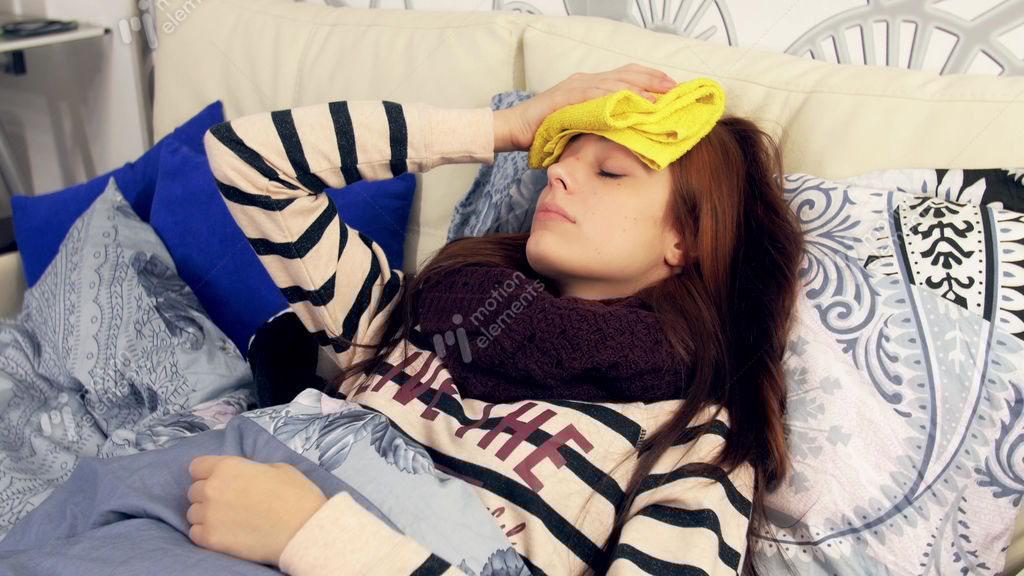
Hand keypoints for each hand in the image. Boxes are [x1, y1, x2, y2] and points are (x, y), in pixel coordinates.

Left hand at [186, 456, 327, 565]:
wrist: (304, 529)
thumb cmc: (296, 497)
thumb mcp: (277, 468)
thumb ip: (251, 468)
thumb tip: (244, 474)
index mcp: (228, 467)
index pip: (197, 466)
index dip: (206, 473)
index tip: (215, 480)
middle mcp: (213, 488)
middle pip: (194, 490)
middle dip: (208, 495)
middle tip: (227, 502)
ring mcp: (210, 515)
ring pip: (192, 513)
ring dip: (206, 515)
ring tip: (227, 519)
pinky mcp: (211, 539)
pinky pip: (195, 533)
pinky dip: (206, 533)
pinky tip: (224, 532)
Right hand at [494, 64, 675, 151]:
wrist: (515, 129)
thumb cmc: (545, 131)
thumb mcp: (580, 126)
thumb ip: (600, 123)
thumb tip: (628, 132)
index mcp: (590, 85)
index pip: (625, 76)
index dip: (649, 79)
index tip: (671, 88)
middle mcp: (585, 80)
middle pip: (624, 74)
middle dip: (651, 80)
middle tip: (674, 89)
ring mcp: (574, 87)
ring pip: (613, 83)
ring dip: (638, 89)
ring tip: (659, 98)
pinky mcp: (565, 98)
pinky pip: (594, 95)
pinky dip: (614, 99)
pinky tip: (629, 105)